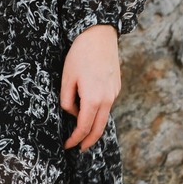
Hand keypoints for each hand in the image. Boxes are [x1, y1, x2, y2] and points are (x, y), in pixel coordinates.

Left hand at [60, 23, 120, 151]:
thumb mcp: (66, 78)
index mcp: (93, 99)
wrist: (99, 35)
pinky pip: (107, 105)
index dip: (75, 139)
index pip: (84, 128)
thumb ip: (67, 101)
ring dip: (93, 126)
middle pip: (99, 128)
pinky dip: (98, 112)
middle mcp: (107, 99)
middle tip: (79, 148)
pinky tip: (89, 110)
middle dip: (88, 141)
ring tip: (82, 131)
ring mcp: (114, 93)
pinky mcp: (116, 86)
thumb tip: (74, 113)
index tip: (67, 145)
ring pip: (104, 117)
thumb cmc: (80, 55)